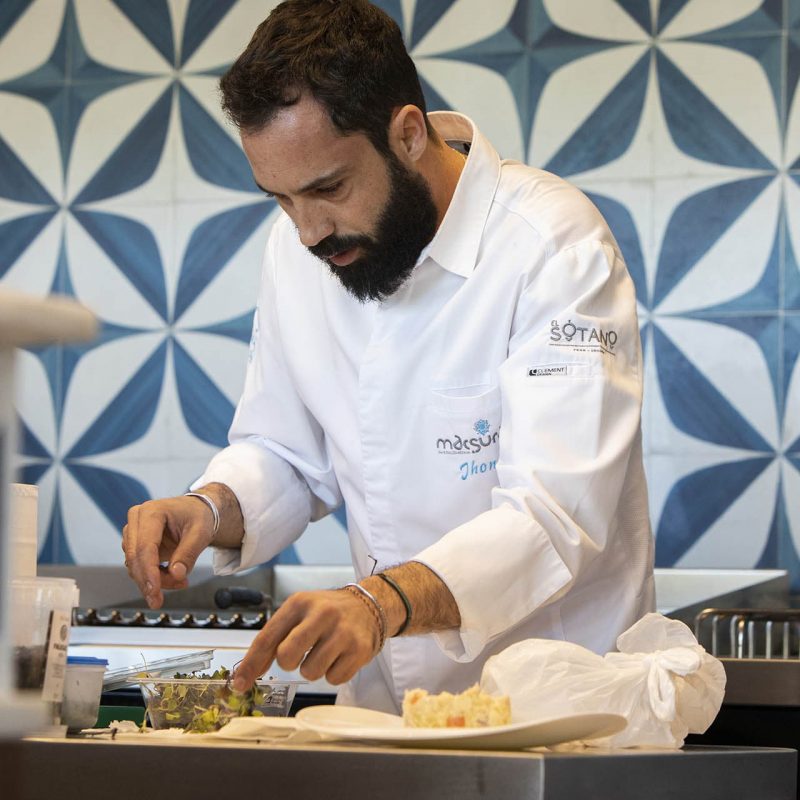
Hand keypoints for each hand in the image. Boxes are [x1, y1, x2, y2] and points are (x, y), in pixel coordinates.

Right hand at [122, 496, 215, 608]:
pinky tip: (173, 577)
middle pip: (135, 558)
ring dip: (155, 580)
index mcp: (152, 512)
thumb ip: (188, 553)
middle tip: (159, 600)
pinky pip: (139, 567)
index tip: (154, 591)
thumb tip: (176, 574)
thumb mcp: (201, 533)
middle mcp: (137, 520)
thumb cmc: (198, 516)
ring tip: (180, 581)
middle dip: (149, 582)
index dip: (149, 572)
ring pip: (135, 566)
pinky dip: (154, 577)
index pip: (145, 547)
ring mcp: (133, 532)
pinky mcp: (134, 544)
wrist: (196, 511)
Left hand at [232, 589, 380, 689]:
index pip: (267, 638)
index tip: (240, 683)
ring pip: (310, 673)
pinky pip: (334, 680)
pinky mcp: (359, 650)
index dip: (251, 664)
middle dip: (289, 662)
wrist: (368, 606)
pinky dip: (333, 672)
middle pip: (287, 657)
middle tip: (300, 653)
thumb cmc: (327, 612)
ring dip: (313, 668)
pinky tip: (339, 656)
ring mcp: (343, 632)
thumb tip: (246, 674)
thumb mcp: (298, 612)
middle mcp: (322, 614)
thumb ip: (273, 639)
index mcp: (300, 603)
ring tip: (324, 651)